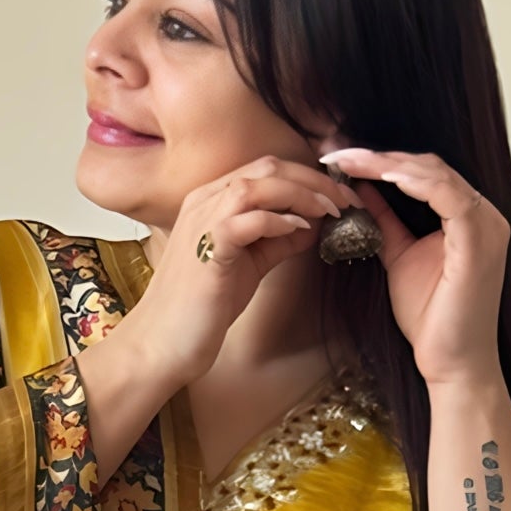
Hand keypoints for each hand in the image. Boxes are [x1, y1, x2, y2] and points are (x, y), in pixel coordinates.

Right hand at [125, 154, 359, 385]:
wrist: (164, 342)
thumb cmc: (202, 307)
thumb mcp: (248, 265)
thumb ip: (276, 241)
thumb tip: (310, 226)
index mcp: (212, 200)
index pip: (266, 170)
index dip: (308, 177)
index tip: (339, 194)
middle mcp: (205, 200)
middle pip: (268, 168)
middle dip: (314, 180)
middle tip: (346, 198)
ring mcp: (204, 221)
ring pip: (260, 185)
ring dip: (303, 194)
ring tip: (331, 210)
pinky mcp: (208, 247)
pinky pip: (249, 218)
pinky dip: (279, 220)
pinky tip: (301, 231)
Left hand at [320, 147, 509, 388]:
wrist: (451, 363)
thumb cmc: (431, 320)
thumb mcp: (400, 257)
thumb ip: (386, 222)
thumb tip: (361, 191)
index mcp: (469, 218)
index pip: (426, 173)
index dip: (383, 161)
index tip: (342, 159)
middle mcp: (485, 215)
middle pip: (430, 166)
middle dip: (380, 157)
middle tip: (338, 153)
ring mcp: (486, 226)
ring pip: (435, 173)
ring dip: (388, 164)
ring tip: (349, 162)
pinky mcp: (478, 240)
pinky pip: (445, 195)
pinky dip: (410, 182)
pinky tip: (378, 177)